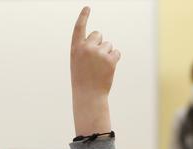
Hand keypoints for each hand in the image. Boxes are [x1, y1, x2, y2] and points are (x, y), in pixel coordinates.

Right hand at [70, 7, 120, 135]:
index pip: (79, 28)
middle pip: (98, 34)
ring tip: (100, 68)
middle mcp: (86, 48)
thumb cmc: (82, 80)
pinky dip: (114, 59)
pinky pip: (116, 52)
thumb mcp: (79, 63)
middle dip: (99, 43)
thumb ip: (86, 50)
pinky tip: (108, 69)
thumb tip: (102, 42)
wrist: (88, 96)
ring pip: (108, 44)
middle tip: (95, 59)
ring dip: (107, 54)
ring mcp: (98, 53)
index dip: (83, 17)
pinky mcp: (110, 59)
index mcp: (76, 48)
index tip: (87, 8)